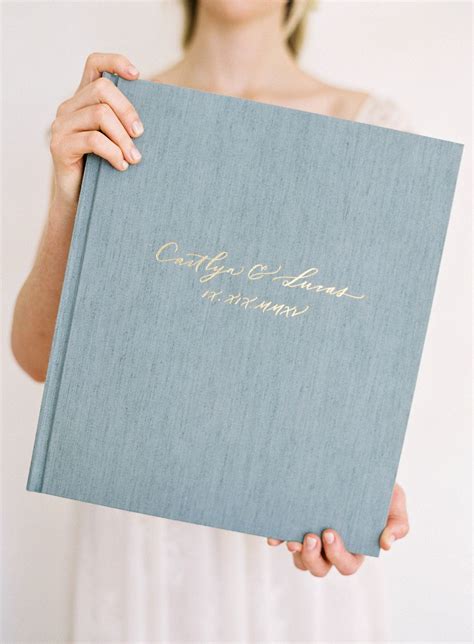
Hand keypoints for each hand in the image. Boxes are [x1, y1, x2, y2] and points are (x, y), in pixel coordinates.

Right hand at [49, 52, 144, 209]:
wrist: (80, 201)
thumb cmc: (104, 169)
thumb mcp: (118, 141)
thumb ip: (127, 123)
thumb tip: (160, 109)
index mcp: (83, 100)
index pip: (94, 64)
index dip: (115, 62)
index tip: (138, 75)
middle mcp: (69, 107)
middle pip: (102, 89)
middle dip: (127, 110)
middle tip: (141, 135)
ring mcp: (61, 126)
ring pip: (100, 114)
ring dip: (123, 137)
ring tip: (134, 158)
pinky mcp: (59, 146)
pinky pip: (93, 140)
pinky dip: (112, 152)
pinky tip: (121, 166)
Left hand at [266, 482, 408, 576]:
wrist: (358, 468)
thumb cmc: (379, 489)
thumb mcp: (394, 501)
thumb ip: (398, 523)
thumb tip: (386, 544)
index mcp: (356, 548)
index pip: (347, 564)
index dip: (337, 555)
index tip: (330, 532)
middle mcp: (332, 549)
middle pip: (320, 568)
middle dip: (313, 557)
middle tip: (310, 536)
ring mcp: (313, 539)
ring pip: (301, 560)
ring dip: (296, 552)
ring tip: (292, 538)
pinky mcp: (297, 526)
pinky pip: (285, 540)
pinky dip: (278, 540)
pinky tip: (274, 537)